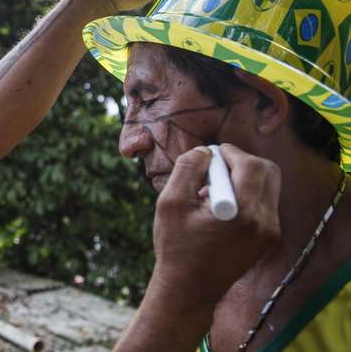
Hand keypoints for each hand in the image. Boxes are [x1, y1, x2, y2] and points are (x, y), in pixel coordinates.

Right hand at [151, 143, 280, 302]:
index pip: (251, 166)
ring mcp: (270, 232)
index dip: (230, 153)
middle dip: (241, 161)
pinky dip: (244, 194)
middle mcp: (265, 223)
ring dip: (242, 178)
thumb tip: (205, 151)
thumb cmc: (176, 247)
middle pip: (268, 171)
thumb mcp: (170, 203)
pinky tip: (218, 207)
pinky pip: (263, 202)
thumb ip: (187, 169)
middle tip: (213, 169)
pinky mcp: (268, 238)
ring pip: (267, 185)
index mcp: (243, 214)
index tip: (210, 154)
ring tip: (211, 192)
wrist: (189, 289)